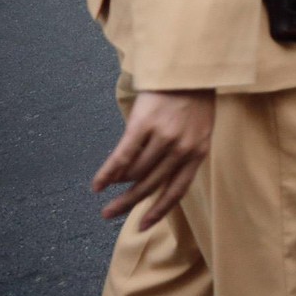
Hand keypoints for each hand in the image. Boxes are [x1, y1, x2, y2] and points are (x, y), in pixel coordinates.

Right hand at [93, 90, 214, 228]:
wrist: (190, 68)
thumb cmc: (193, 100)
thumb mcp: (198, 129)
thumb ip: (182, 154)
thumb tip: (150, 179)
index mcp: (199, 152)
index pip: (177, 190)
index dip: (158, 211)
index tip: (142, 227)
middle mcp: (183, 148)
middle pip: (151, 185)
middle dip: (128, 204)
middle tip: (108, 215)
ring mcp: (164, 136)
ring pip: (135, 172)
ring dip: (119, 183)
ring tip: (108, 189)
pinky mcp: (145, 124)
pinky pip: (122, 156)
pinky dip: (108, 173)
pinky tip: (97, 185)